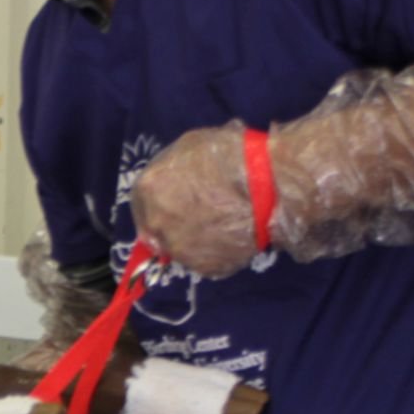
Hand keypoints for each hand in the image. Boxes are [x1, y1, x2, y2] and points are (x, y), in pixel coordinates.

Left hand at [128, 123, 259, 277]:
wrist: (272, 184)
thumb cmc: (232, 155)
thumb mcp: (192, 145)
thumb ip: (171, 166)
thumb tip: (171, 179)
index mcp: (149, 189)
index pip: (141, 201)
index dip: (158, 200)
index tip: (173, 199)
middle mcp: (157, 224)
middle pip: (157, 228)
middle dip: (172, 221)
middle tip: (198, 213)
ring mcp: (180, 250)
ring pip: (180, 248)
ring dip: (194, 239)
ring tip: (221, 224)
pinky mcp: (206, 268)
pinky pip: (207, 262)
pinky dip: (217, 253)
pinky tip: (233, 236)